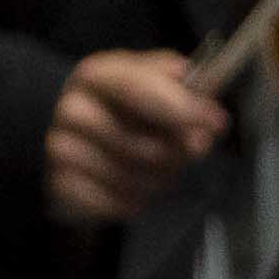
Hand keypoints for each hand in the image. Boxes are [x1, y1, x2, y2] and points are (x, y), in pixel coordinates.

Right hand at [43, 42, 229, 228]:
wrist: (70, 134)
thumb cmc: (117, 106)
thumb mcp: (143, 77)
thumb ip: (172, 77)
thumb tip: (192, 81)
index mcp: (95, 75)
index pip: (139, 90)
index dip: (183, 109)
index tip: (216, 123)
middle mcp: (72, 110)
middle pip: (145, 146)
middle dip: (179, 155)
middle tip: (191, 150)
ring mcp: (62, 150)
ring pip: (136, 181)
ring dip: (160, 180)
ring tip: (160, 168)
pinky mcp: (62, 186)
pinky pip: (118, 204)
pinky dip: (136, 200)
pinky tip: (134, 186)